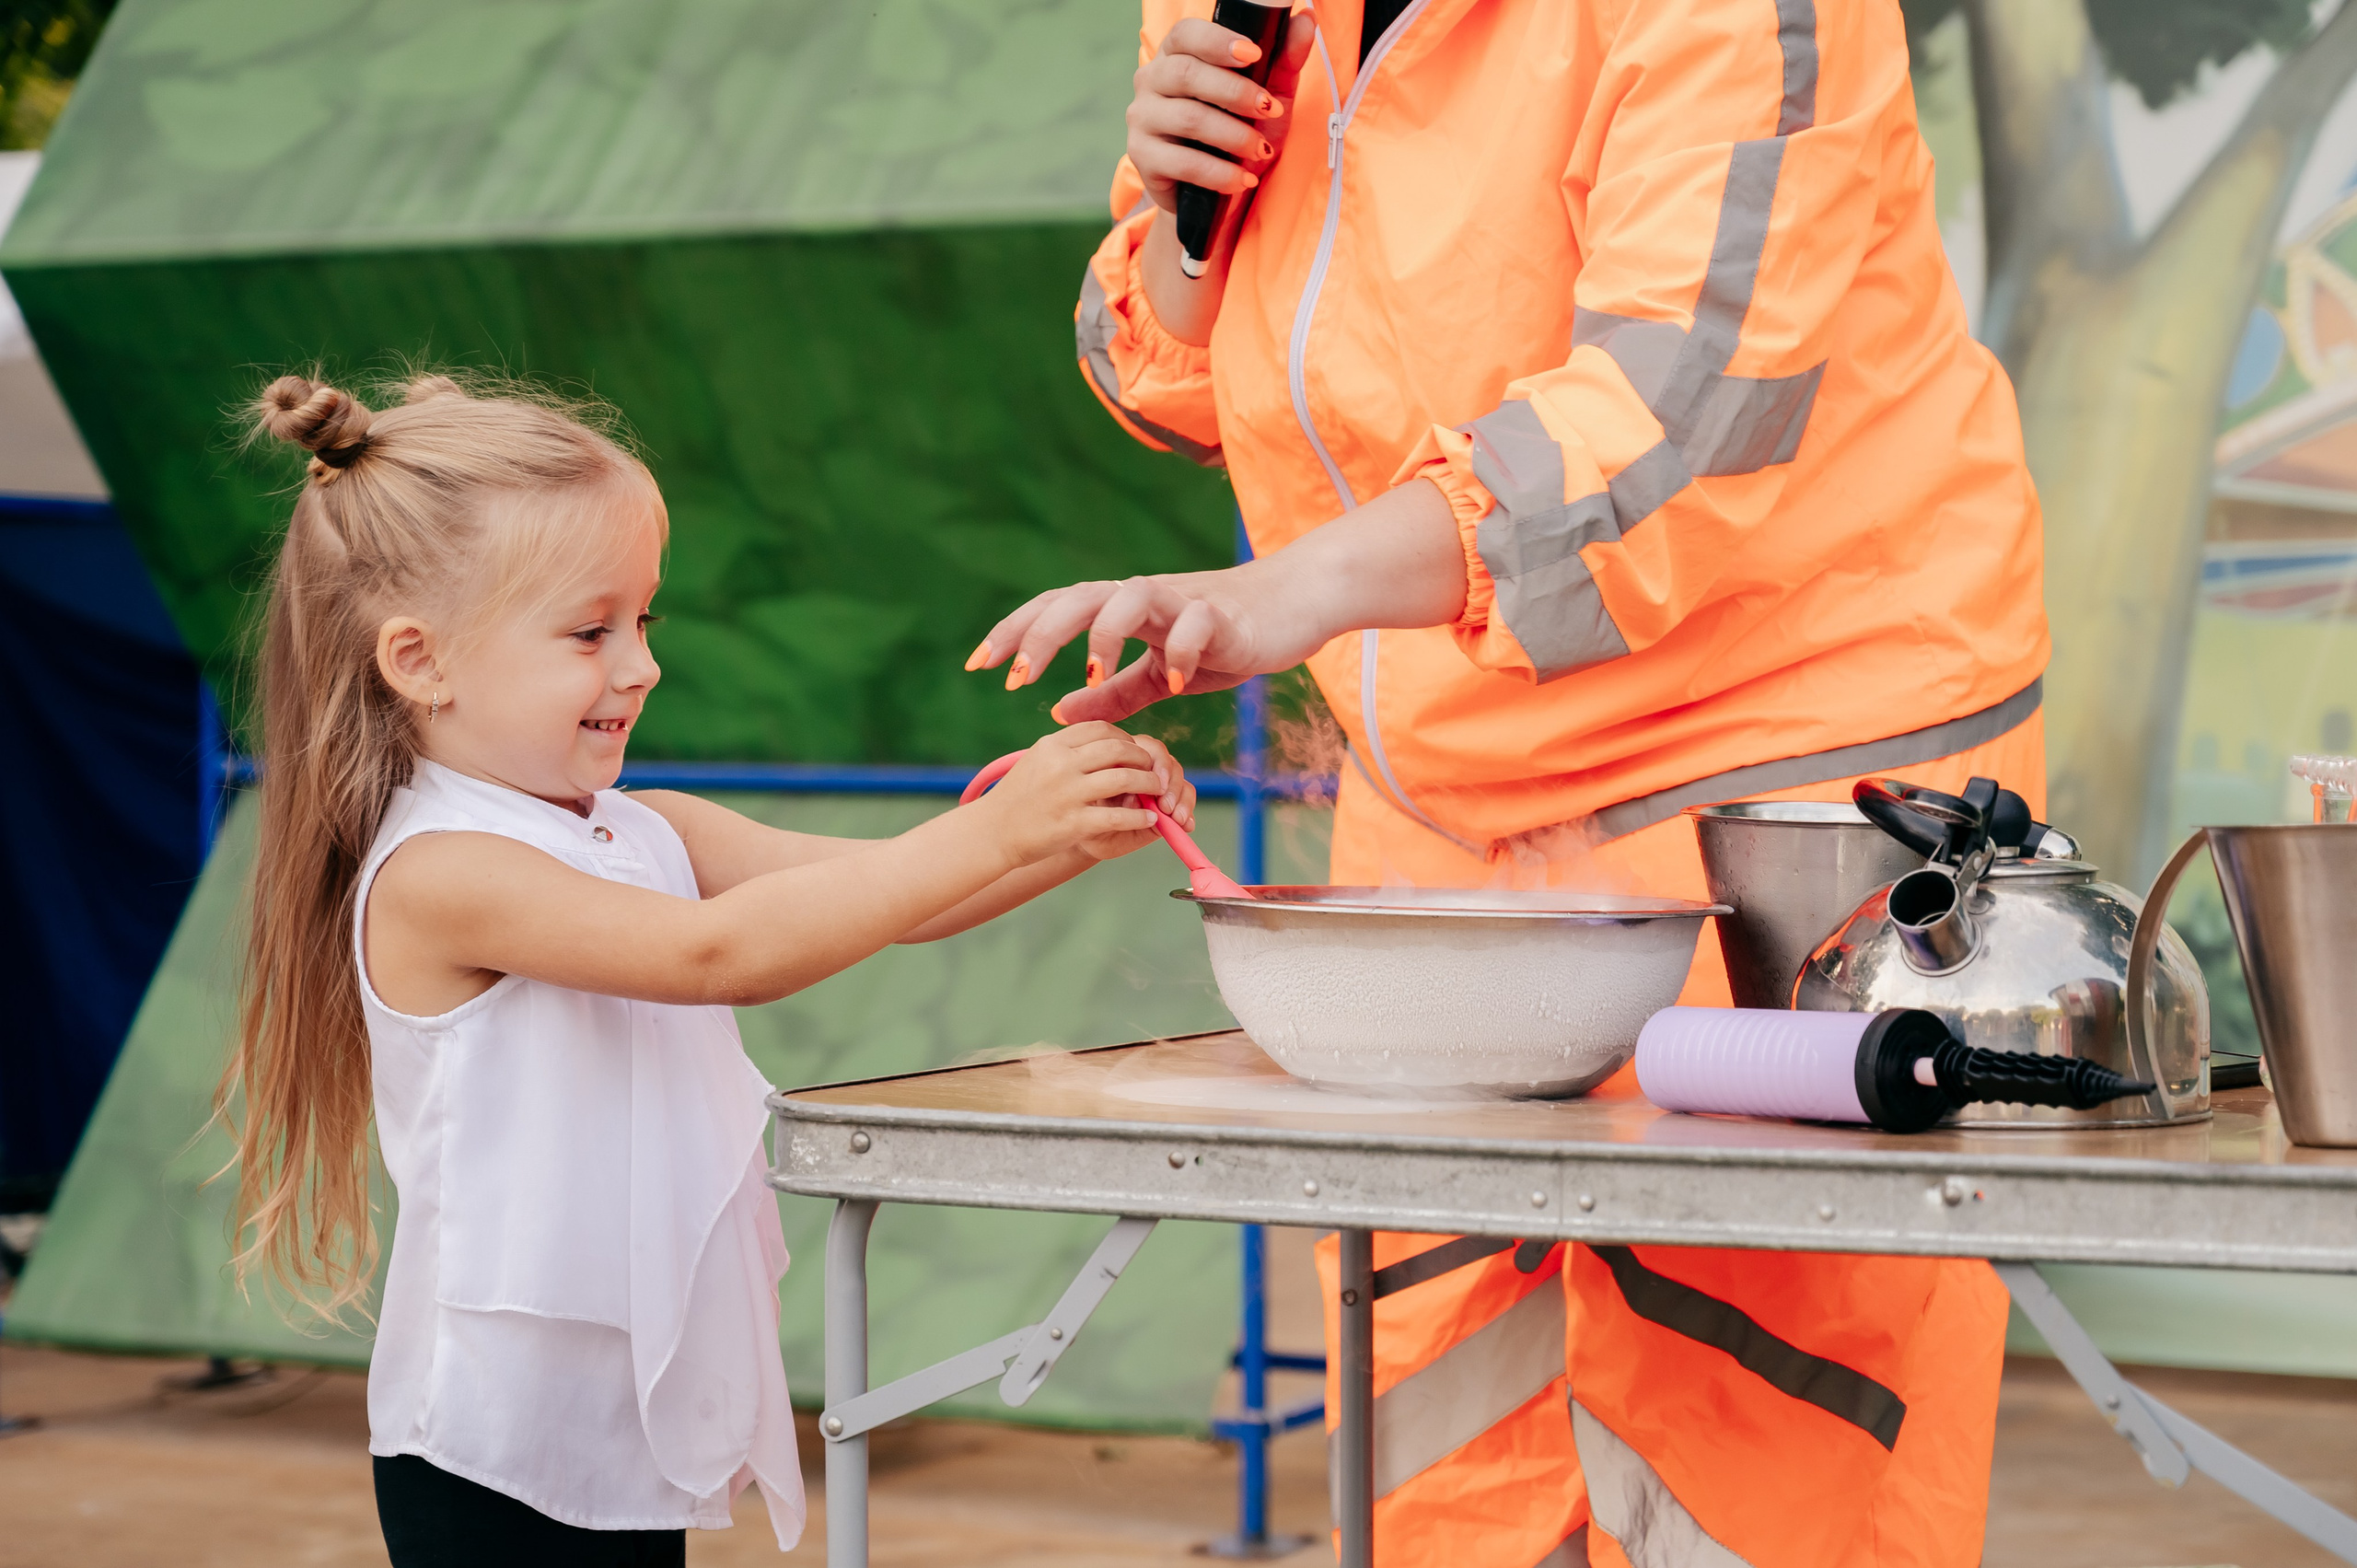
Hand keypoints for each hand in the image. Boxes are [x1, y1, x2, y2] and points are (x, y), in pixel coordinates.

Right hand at [964, 723, 1167, 865]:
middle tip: (1154, 769)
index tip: (1135, 749)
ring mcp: (1067, 793)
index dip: (1125, 738)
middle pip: (1118, 749)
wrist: (992, 832)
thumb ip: (1068, 749)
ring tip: (1158, 791)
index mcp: (1053, 745)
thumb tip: (1107, 742)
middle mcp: (1061, 763)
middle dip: (1143, 758)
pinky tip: (1149, 819)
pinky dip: (1139, 817)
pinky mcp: (1073, 823)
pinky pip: (1118, 816)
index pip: (1101, 728)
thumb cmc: (1019, 798)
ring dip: (1148, 784)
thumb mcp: (1038, 761)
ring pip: (1124, 778)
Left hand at [967, 478, 1467, 724]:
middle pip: (1076, 599)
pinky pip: (1194, 624)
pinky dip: (1181, 649)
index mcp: (1120, 611)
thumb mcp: (1160, 672)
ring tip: (1091, 677)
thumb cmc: (1223, 637)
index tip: (980, 666)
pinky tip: (1175, 681)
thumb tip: (1060, 709)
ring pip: (1127, 599)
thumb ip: (1113, 691)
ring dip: (1103, 636)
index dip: (1015, 634)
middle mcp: (1142, 597)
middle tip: (1016, 677)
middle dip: (1040, 634)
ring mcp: (1181, 601)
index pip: (1054, 611)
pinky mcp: (1222, 614)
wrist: (1291, 606)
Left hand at [1076, 734, 1197, 862]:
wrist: (1090, 838)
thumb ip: (1111, 800)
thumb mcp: (1093, 809)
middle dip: (1171, 784)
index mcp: (1123, 759)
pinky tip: (1186, 826)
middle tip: (1166, 807)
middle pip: (1168, 761)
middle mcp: (1143, 768)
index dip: (1157, 765)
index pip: (1148, 749)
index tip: (1156, 788)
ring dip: (1182, 799)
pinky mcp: (1170, 802)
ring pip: (1180, 779)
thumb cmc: (1087, 820)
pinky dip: (1188, 811)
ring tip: (1176, 819)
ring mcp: (1158, 784)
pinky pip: (1186, 798)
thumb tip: (1135, 798)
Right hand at [1127, 12, 1317, 214]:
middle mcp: (1151, 81)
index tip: (1253, 54)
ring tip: (1261, 151)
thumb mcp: (1268, 95)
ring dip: (1234, 136)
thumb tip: (1306, 21)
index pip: (1185, 34)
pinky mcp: (1142, 158)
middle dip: (1235, 92)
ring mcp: (1142, 119)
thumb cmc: (1237, 135)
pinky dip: (1220, 173)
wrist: (1214, 195)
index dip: (1217, 41)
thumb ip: (1283, 59)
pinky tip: (1243, 179)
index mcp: (1176, 55)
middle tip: (1268, 110)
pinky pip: (1183, 163)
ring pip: (1188, 118)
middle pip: (1186, 74)